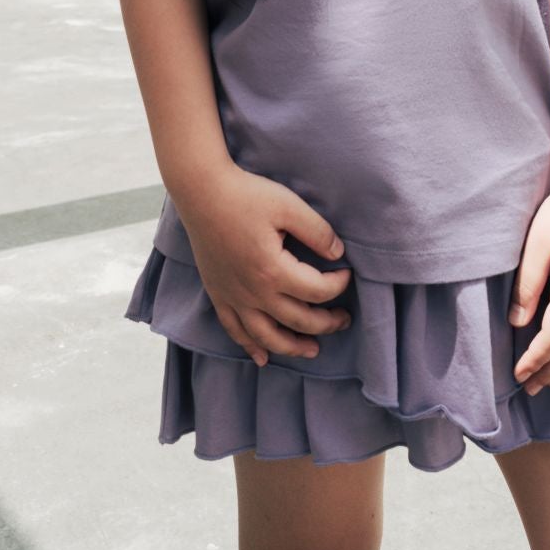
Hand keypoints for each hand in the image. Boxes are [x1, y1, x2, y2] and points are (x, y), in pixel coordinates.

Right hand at [175, 163, 352, 367]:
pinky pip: (234, 331)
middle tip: (344, 319)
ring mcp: (233, 297)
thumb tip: (339, 254)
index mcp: (273, 271)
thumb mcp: (288, 205)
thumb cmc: (245, 195)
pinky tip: (262, 358)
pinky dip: (250, 347)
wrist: (201, 192)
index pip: (317, 291)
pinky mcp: (218, 294)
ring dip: (292, 347)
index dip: (339, 285)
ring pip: (266, 337)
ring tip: (313, 349)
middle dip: (326, 323)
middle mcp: (253, 292)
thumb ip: (317, 231)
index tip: (348, 273)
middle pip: (297, 320)